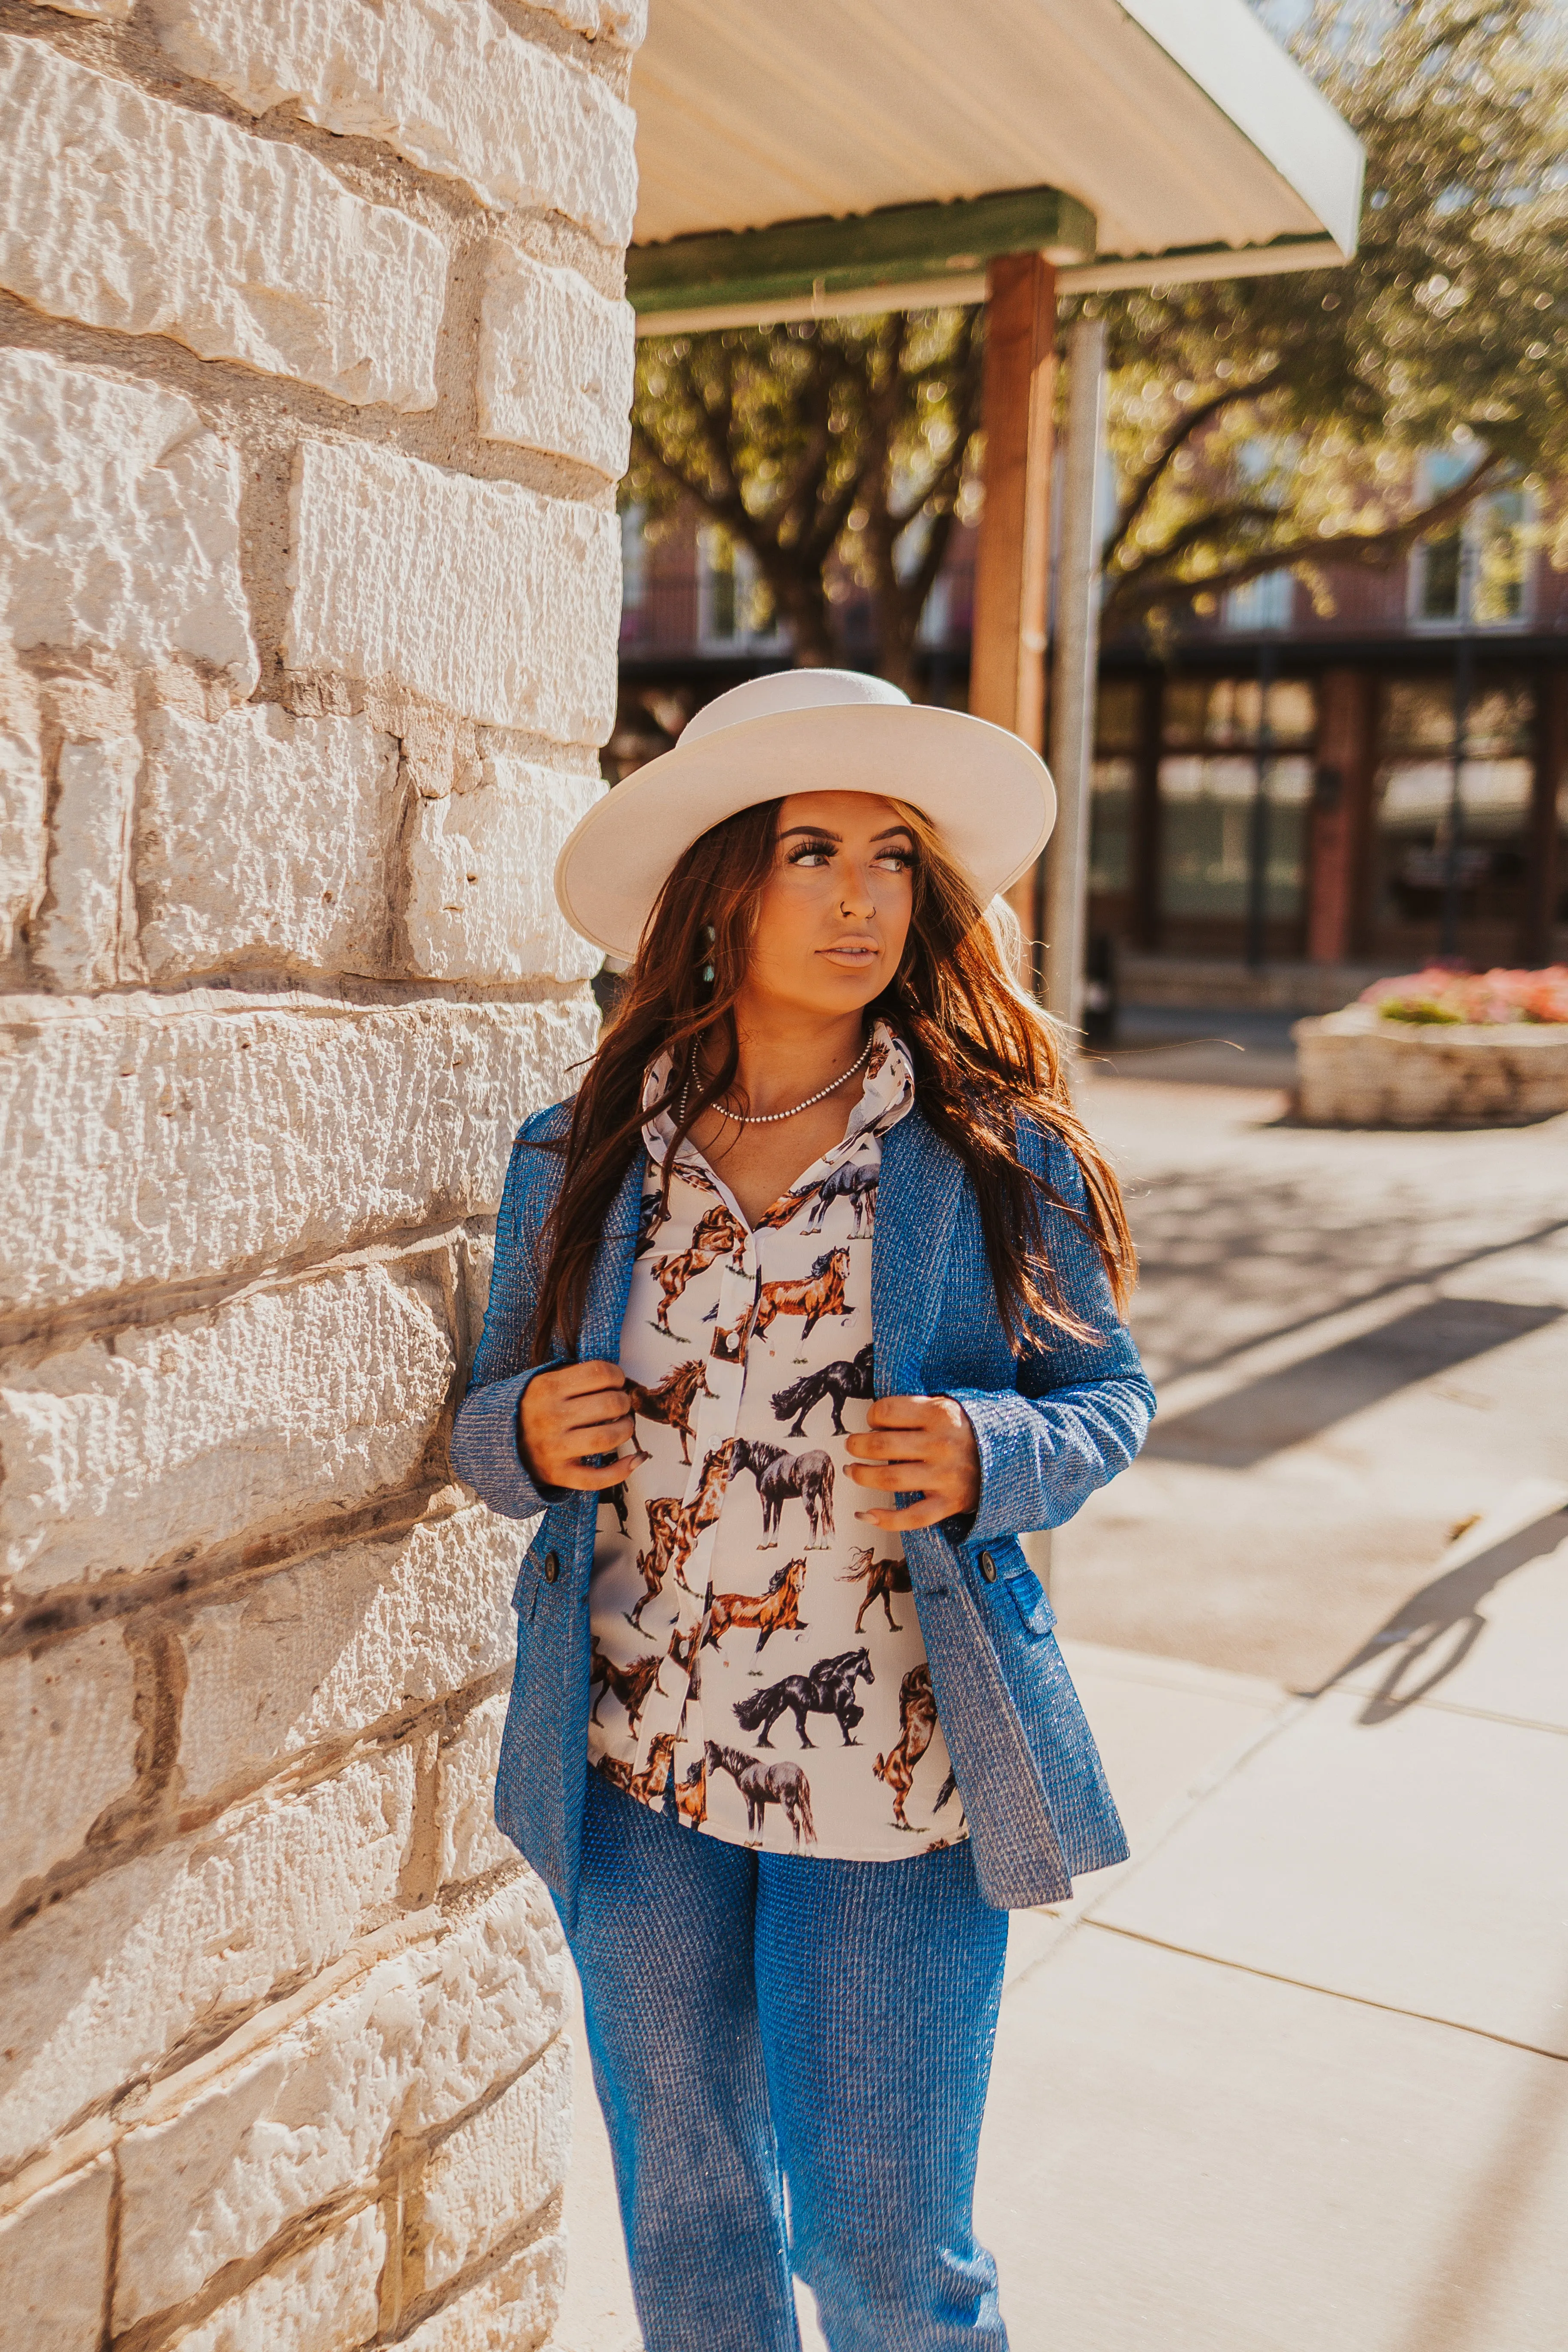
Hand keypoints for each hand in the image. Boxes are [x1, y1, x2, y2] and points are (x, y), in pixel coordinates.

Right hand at [519, 1361, 645, 1491]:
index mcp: (547, 1388)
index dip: (617, 1375)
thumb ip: (575, 1377)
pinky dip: (622, 1470)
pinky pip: (596, 1478)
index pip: (598, 1373)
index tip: (617, 1381)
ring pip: (606, 1438)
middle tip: (621, 1404)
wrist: (497, 1443)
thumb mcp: (543, 1382)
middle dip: (624, 1402)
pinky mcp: (559, 1474)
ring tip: (624, 1425)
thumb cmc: (531, 1410)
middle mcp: (550, 1417)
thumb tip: (618, 1379)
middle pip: (608, 1404)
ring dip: (626, 1429)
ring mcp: (554, 1448)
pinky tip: (635, 1459)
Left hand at [844, 1395, 980, 1530]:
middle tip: (852, 1446)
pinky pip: (912, 1517)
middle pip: (882, 1445)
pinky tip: (867, 1514)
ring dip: (863, 1475)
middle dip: (857, 1445)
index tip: (873, 1422)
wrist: (1014, 1456)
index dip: (872, 1416)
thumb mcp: (949, 1406)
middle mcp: (942, 1445)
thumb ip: (916, 1409)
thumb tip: (874, 1421)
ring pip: (890, 1478)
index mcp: (940, 1414)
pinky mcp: (950, 1503)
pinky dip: (886, 1519)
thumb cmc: (970, 1431)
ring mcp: (946, 1476)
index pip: (887, 1411)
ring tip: (853, 1471)